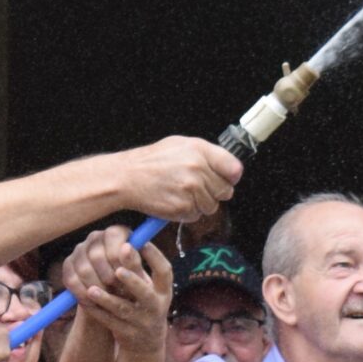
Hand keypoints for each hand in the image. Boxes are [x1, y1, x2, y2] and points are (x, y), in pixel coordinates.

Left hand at [61, 228, 172, 355]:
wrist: (146, 343)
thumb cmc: (145, 304)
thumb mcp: (149, 287)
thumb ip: (138, 267)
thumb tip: (126, 240)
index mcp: (163, 291)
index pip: (164, 272)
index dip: (154, 257)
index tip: (141, 242)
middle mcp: (156, 306)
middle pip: (145, 294)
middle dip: (132, 281)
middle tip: (118, 269)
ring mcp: (141, 322)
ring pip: (122, 310)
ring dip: (106, 299)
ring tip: (92, 289)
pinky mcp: (126, 333)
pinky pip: (108, 321)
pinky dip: (96, 311)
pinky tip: (85, 300)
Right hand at [112, 136, 241, 223]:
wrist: (128, 177)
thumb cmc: (153, 161)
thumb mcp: (181, 145)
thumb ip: (208, 155)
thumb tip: (232, 170)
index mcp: (200, 150)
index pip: (234, 168)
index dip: (231, 177)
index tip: (226, 179)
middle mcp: (197, 169)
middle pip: (225, 191)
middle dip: (214, 192)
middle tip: (196, 188)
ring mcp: (190, 190)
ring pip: (211, 206)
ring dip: (200, 204)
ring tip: (182, 194)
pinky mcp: (182, 208)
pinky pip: (196, 216)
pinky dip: (187, 213)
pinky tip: (175, 201)